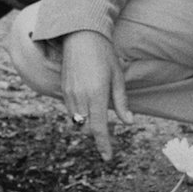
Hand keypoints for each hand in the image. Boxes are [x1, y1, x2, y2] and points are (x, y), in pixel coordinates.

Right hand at [61, 30, 132, 160]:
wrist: (80, 35)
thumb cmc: (104, 53)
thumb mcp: (118, 76)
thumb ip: (122, 101)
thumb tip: (129, 122)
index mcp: (96, 95)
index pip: (98, 128)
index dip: (103, 145)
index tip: (107, 157)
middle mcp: (80, 97)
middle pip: (87, 128)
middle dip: (98, 134)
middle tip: (110, 133)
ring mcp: (69, 93)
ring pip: (78, 121)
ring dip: (88, 124)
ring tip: (101, 117)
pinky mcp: (63, 88)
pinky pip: (71, 110)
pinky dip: (80, 114)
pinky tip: (90, 104)